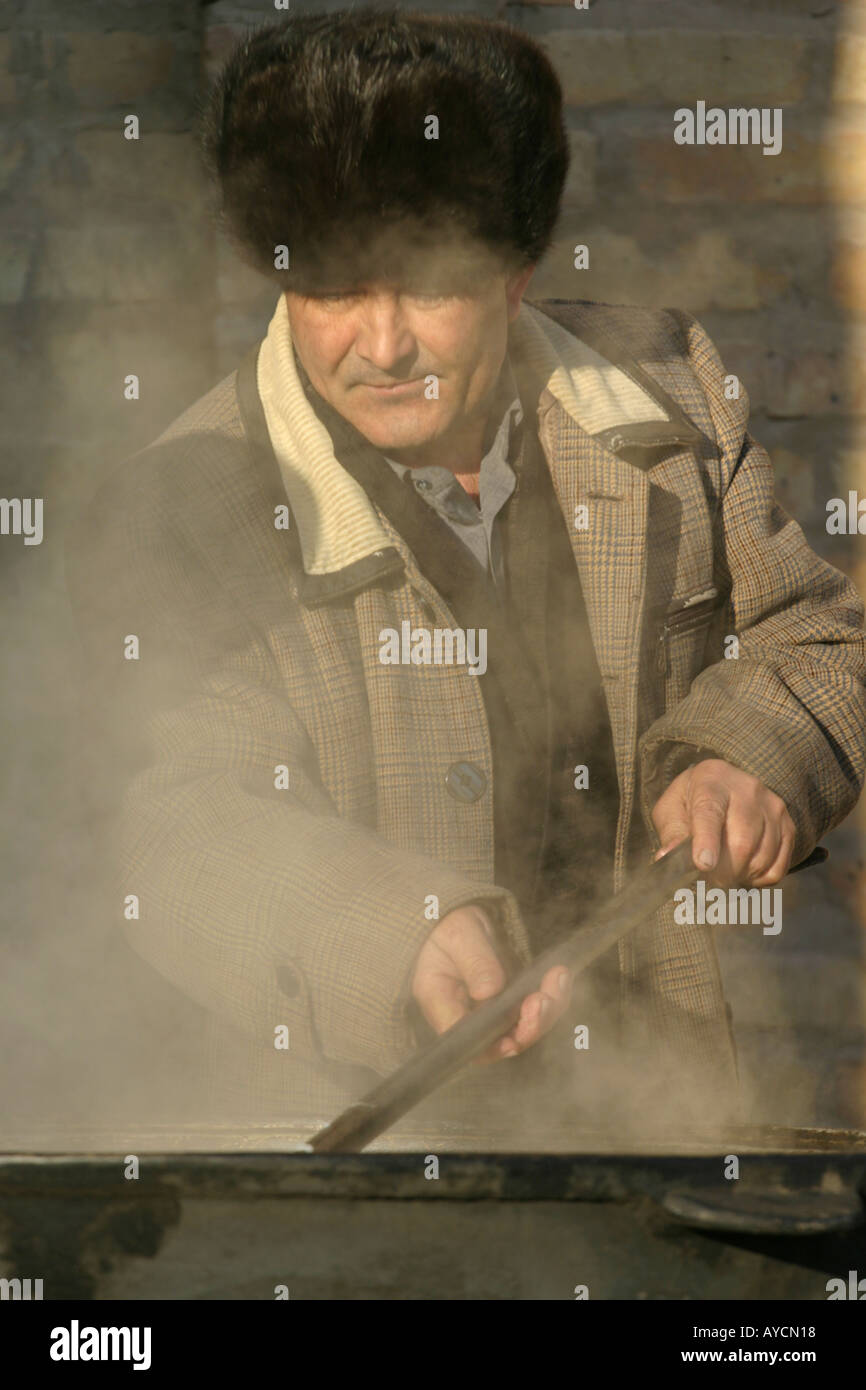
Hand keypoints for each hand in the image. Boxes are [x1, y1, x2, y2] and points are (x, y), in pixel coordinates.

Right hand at [411, 903, 572, 1062]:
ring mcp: (492, 1012)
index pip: (463, 1040)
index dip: (490, 1048)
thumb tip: (488, 992)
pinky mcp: (512, 1003)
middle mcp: (467, 1015)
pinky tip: (560, 974)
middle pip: (500, 1041)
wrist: (460, 915)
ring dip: (547, 1011)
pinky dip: (553, 997)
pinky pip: (537, 1011)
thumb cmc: (449, 926)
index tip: (513, 1040)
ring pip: (525, 1028)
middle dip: (528, 1027)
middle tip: (541, 1000)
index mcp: (440, 1002)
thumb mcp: (457, 935)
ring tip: (557, 979)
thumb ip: (473, 962)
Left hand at [652, 758, 795, 885]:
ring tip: (725, 873)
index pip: (710, 813)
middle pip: (742, 842)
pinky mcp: (788, 824)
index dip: (707, 841)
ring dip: (740, 876)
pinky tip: (745, 871)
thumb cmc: (692, 801)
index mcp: (710, 782)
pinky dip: (760, 879)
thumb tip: (666, 858)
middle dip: (723, 872)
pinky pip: (779, 866)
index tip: (703, 865)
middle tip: (710, 880)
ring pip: (762, 857)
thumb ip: (671, 834)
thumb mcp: (671, 811)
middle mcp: (747, 790)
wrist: (724, 784)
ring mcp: (773, 807)